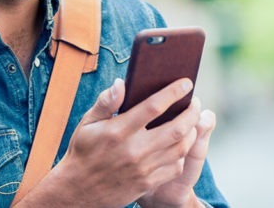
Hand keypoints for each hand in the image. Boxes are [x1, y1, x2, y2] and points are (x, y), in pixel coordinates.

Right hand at [15, 78, 201, 206]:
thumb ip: (105, 102)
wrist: (78, 191)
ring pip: (181, 148)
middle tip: (195, 102)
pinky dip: (182, 154)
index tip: (186, 83)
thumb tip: (121, 83)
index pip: (154, 106)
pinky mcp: (147, 183)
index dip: (174, 92)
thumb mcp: (87, 124)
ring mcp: (143, 169)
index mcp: (118, 131)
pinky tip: (180, 145)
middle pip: (176, 128)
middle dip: (191, 112)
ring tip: (191, 122)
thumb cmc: (83, 151)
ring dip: (191, 132)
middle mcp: (134, 150)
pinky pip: (175, 167)